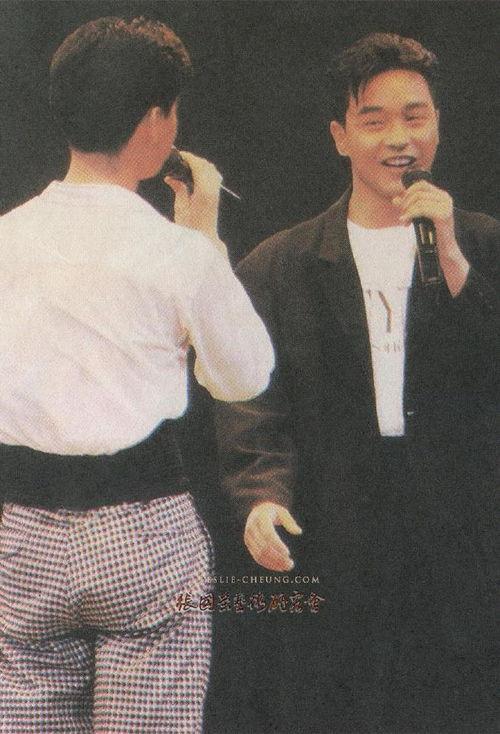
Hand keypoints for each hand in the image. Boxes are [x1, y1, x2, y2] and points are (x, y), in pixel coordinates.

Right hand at [164, 151, 226, 255]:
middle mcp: (212, 191)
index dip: (189, 158)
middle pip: (207, 166)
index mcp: (203, 193)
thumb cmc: (190, 229)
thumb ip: (178, 190)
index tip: (180, 155)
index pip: (199, 167)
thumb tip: (171, 178)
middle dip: (194, 160)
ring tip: (187, 167)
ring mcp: (216, 194)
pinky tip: (195, 175)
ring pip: (213, 171)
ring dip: (201, 165)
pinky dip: (206, 172)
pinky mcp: (216, 197)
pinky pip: (214, 178)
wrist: (202, 241)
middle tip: (181, 160)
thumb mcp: (180, 209)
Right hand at [244, 501, 301, 571]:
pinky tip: (280, 567)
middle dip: (278, 557)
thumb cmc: (273, 512)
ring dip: (274, 563)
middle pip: (264, 547)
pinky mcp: (248, 544)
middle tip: (291, 564)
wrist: (257, 511)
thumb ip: (289, 521)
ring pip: (260, 555)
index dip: (277, 545)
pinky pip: (257, 558)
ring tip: (288, 567)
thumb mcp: (282, 512)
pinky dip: (268, 564)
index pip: (268, 534)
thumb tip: (298, 532)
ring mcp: (249, 536)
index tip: (288, 553)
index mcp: (260, 517)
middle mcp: (252, 527)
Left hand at [393, 180, 469, 295]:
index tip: (403, 206)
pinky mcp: (443, 215)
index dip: (408, 192)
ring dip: (407, 210)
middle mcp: (445, 198)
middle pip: (419, 191)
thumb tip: (394, 199)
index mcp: (441, 196)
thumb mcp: (418, 218)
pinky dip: (410, 215)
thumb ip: (408, 207)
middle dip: (406, 202)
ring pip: (419, 200)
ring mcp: (445, 206)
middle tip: (402, 215)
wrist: (443, 250)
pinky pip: (421, 209)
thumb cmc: (431, 234)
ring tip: (404, 221)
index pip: (422, 185)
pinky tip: (405, 222)